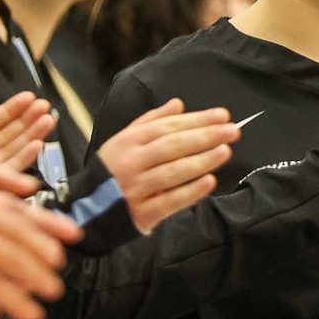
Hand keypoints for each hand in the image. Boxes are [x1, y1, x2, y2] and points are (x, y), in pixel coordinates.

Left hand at [0, 91, 54, 170]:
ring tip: (49, 120)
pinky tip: (38, 143)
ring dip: (32, 135)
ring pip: (10, 152)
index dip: (11, 109)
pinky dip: (25, 159)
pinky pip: (7, 172)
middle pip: (5, 136)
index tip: (29, 98)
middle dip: (27, 120)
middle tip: (45, 107)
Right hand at [97, 99, 239, 233]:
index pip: (167, 127)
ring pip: (172, 172)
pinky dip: (190, 192)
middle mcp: (131, 163)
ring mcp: (135, 189)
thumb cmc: (112, 170)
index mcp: (128, 142)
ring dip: (201, 161)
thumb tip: (178, 104)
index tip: (223, 115)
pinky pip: (168, 202)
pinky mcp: (140, 214)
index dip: (197, 120)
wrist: (85, 210)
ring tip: (225, 151)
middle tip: (233, 131)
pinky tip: (210, 181)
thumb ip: (151, 120)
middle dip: (205, 136)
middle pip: (172, 146)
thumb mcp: (124, 140)